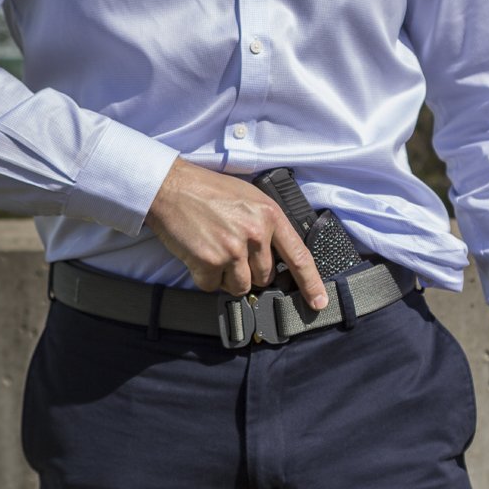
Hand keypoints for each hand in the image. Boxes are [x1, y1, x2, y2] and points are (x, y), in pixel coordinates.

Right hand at [145, 158, 327, 307]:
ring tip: (214, 250)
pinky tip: (198, 254)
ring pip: (240, 286)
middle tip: (229, 249)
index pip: (299, 256)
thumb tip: (275, 255)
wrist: (170, 187)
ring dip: (226, 277)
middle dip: (248, 271)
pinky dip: (204, 276)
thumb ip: (266, 225)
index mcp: (270, 215)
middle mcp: (255, 233)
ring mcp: (233, 249)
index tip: (318, 301)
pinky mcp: (210, 261)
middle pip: (263, 276)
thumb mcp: (249, 198)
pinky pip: (212, 286)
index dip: (311, 283)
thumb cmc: (208, 191)